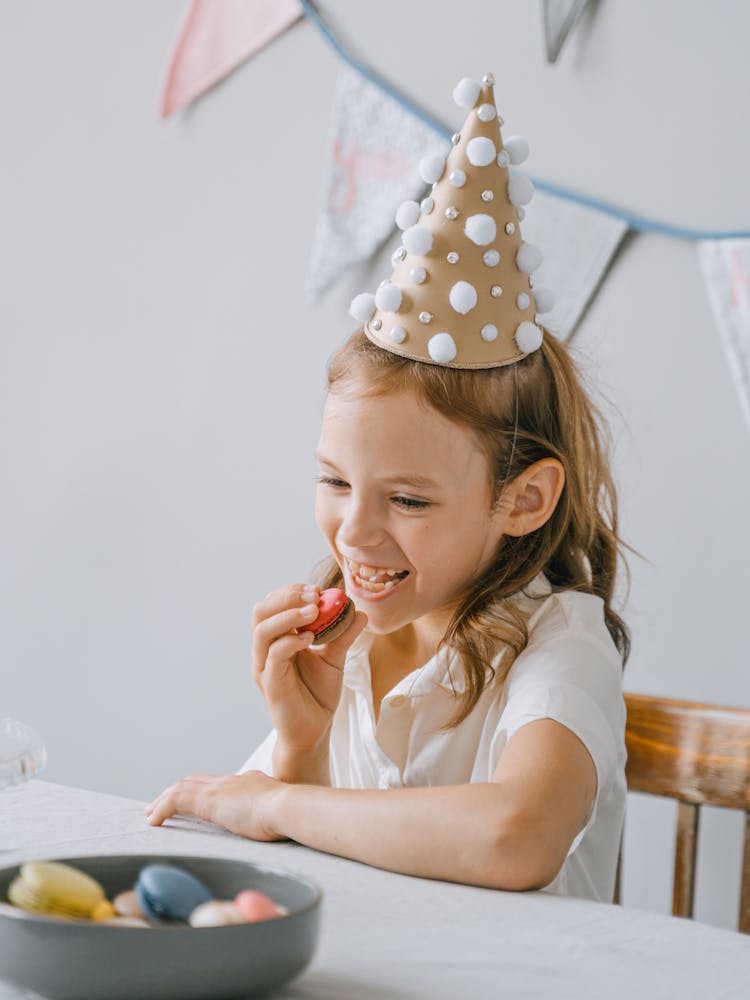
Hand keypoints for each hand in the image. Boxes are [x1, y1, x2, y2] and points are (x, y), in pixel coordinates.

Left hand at [145, 770, 284, 840]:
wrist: (289, 807)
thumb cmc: (293, 816)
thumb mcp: (283, 814)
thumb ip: (277, 816)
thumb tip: (284, 825)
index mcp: (250, 783)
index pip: (221, 784)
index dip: (205, 790)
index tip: (196, 800)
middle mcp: (233, 781)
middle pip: (198, 781)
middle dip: (179, 791)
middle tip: (163, 805)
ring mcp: (221, 789)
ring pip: (183, 788)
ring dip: (164, 800)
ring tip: (151, 814)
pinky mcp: (209, 800)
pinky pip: (176, 800)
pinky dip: (162, 809)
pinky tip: (154, 821)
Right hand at [251, 584, 366, 754]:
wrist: (315, 730)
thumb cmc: (318, 693)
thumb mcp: (335, 658)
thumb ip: (343, 634)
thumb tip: (361, 612)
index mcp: (276, 639)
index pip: (272, 604)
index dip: (291, 592)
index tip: (317, 589)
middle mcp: (265, 650)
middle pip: (261, 611)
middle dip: (287, 597)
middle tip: (315, 595)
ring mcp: (265, 666)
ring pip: (263, 630)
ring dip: (288, 615)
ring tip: (315, 610)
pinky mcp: (270, 683)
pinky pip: (274, 655)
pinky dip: (291, 640)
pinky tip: (311, 637)